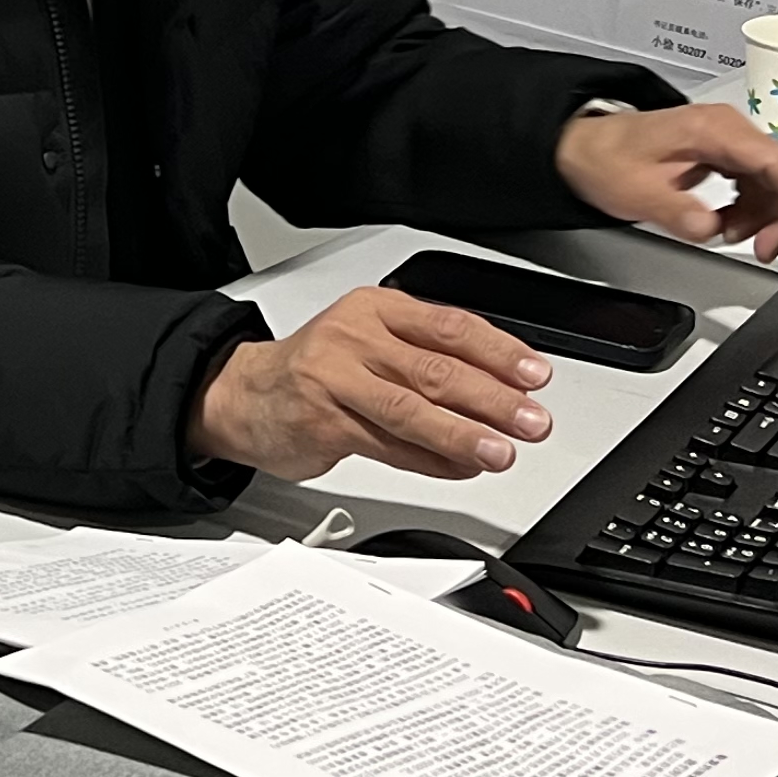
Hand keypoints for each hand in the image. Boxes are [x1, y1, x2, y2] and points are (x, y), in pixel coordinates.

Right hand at [187, 285, 552, 482]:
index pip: (448, 326)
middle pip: (434, 369)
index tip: (535, 375)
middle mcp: (354, 339)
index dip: (498, 352)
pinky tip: (461, 467)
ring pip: (410, 410)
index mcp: (374, 309)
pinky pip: (388, 446)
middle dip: (491, 398)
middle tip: (530, 419)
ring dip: (463, 434)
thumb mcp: (370, 339)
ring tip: (500, 451)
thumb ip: (427, 356)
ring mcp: (335, 381)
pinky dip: (431, 462)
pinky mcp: (323, 424)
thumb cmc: (317, 368)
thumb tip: (502, 386)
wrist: (243, 394)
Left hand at [555, 104, 777, 260]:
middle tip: (764, 248)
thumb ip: (678, 212)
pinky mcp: (725, 155)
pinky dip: (751, 210)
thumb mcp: (637, 192)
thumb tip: (710, 227)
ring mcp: (728, 141)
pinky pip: (757, 184)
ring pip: (774, 181)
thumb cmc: (609, 158)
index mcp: (712, 130)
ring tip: (730, 234)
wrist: (586, 148)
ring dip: (764, 216)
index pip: (774, 161)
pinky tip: (729, 223)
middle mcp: (728, 130)